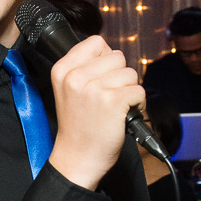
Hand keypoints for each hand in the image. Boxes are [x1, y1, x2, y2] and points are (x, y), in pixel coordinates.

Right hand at [45, 35, 142, 189]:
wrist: (77, 158)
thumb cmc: (78, 126)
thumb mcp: (68, 90)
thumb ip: (84, 68)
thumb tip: (112, 54)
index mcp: (62, 69)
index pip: (96, 42)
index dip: (106, 59)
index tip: (102, 78)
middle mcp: (76, 76)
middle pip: (117, 57)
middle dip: (119, 77)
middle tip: (107, 98)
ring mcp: (94, 88)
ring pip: (130, 73)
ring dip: (129, 91)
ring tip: (115, 108)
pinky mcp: (112, 101)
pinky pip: (139, 91)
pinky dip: (138, 104)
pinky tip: (123, 116)